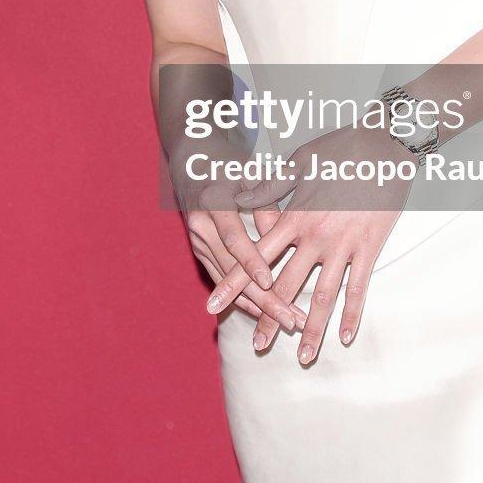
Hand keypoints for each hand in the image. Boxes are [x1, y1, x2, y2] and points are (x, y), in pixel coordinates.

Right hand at [169, 132, 307, 343]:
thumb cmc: (228, 163)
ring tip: (288, 322)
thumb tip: (284, 237)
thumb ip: (267, 204)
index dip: (251, 262)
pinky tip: (264, 315)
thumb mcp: (250, 174)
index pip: (233, 238)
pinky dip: (242, 299)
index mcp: (213, 200)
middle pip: (232, 269)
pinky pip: (222, 280)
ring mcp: (197, 241)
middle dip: (263, 297)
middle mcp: (201, 225)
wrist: (192, 160)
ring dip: (258, 305)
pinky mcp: (199, 252)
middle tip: (290, 318)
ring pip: (228, 282)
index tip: (270, 282)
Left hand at [208, 122, 417, 362]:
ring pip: (323, 296)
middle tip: (257, 344)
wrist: (384, 144)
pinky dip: (352, 314)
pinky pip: (359, 288)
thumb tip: (240, 201)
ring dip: (311, 328)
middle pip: (286, 286)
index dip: (233, 284)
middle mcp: (315, 237)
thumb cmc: (339, 149)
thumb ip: (269, 187)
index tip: (213, 307)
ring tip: (302, 356)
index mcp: (294, 218)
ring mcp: (344, 246)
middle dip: (270, 317)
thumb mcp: (298, 163)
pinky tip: (346, 337)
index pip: (256, 259)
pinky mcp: (370, 248)